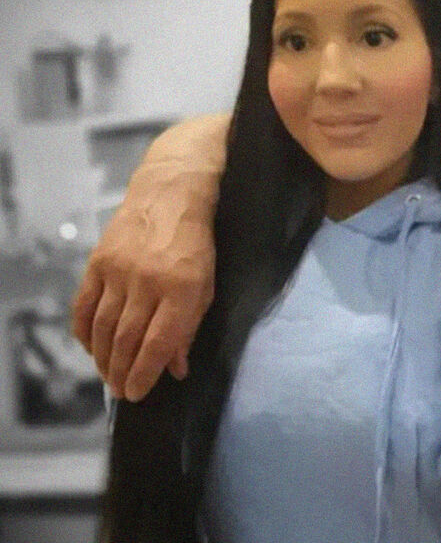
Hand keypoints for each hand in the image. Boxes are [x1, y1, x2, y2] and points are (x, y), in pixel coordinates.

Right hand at [71, 162, 217, 399]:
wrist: (170, 195)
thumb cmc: (195, 244)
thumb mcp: (206, 285)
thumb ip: (189, 327)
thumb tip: (175, 369)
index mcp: (182, 290)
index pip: (158, 343)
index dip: (145, 374)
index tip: (138, 394)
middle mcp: (148, 283)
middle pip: (127, 340)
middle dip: (122, 372)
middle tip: (121, 391)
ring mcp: (119, 272)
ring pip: (104, 328)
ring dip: (103, 359)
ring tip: (108, 377)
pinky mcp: (97, 263)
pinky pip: (84, 307)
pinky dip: (84, 333)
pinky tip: (90, 348)